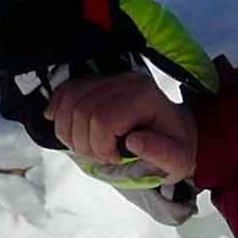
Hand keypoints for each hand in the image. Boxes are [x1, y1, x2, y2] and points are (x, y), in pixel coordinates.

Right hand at [48, 74, 198, 191]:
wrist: (178, 130)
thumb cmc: (177, 148)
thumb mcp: (178, 159)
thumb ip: (161, 152)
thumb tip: (133, 141)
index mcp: (144, 98)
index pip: (102, 120)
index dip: (99, 146)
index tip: (115, 159)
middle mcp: (125, 82)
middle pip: (81, 110)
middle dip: (83, 142)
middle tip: (100, 156)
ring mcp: (110, 79)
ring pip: (70, 100)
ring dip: (69, 130)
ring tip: (89, 146)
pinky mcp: (99, 82)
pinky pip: (68, 89)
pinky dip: (58, 108)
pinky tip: (59, 123)